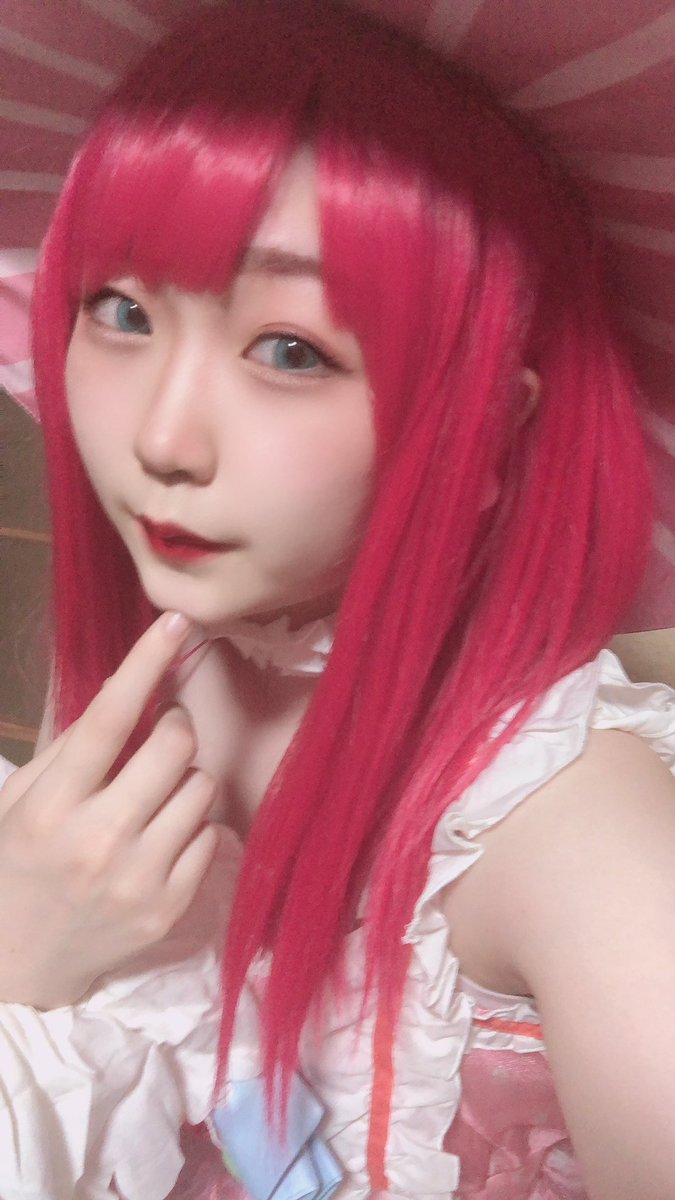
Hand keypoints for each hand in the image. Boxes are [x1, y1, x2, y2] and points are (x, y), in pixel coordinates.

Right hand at [0, 612, 219, 1007]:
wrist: (17, 964)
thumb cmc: (15, 866)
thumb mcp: (21, 801)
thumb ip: (71, 748)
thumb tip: (129, 686)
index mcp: (50, 807)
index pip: (106, 720)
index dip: (143, 664)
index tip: (175, 623)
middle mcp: (96, 841)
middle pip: (174, 746)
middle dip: (174, 725)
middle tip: (160, 733)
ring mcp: (137, 879)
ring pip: (202, 787)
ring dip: (185, 777)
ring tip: (155, 795)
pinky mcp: (168, 908)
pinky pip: (211, 835)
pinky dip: (193, 825)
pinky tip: (161, 837)